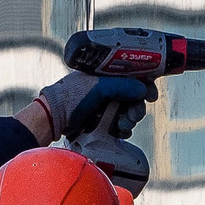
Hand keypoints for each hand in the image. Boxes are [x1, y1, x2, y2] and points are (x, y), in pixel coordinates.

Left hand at [25, 71, 154, 143]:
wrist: (53, 119)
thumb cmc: (70, 97)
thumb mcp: (99, 87)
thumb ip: (123, 86)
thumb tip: (142, 89)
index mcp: (104, 73)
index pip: (132, 75)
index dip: (144, 83)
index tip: (151, 94)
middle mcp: (105, 87)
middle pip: (133, 95)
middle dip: (137, 106)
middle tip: (135, 114)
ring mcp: (103, 104)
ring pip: (127, 111)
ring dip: (130, 119)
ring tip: (123, 124)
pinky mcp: (100, 120)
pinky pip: (119, 123)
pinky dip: (122, 127)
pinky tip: (119, 131)